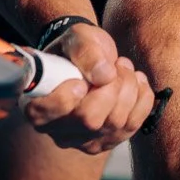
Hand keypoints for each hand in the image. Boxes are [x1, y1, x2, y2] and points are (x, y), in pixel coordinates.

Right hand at [21, 22, 154, 154]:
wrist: (91, 60)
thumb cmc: (76, 50)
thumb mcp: (76, 38)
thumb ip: (84, 51)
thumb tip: (104, 75)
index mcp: (37, 105)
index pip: (47, 113)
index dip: (66, 96)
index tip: (80, 80)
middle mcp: (57, 130)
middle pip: (89, 120)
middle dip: (110, 88)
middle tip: (114, 65)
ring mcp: (84, 140)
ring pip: (115, 123)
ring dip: (128, 88)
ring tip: (123, 67)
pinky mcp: (109, 141)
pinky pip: (133, 125)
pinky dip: (142, 99)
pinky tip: (135, 82)